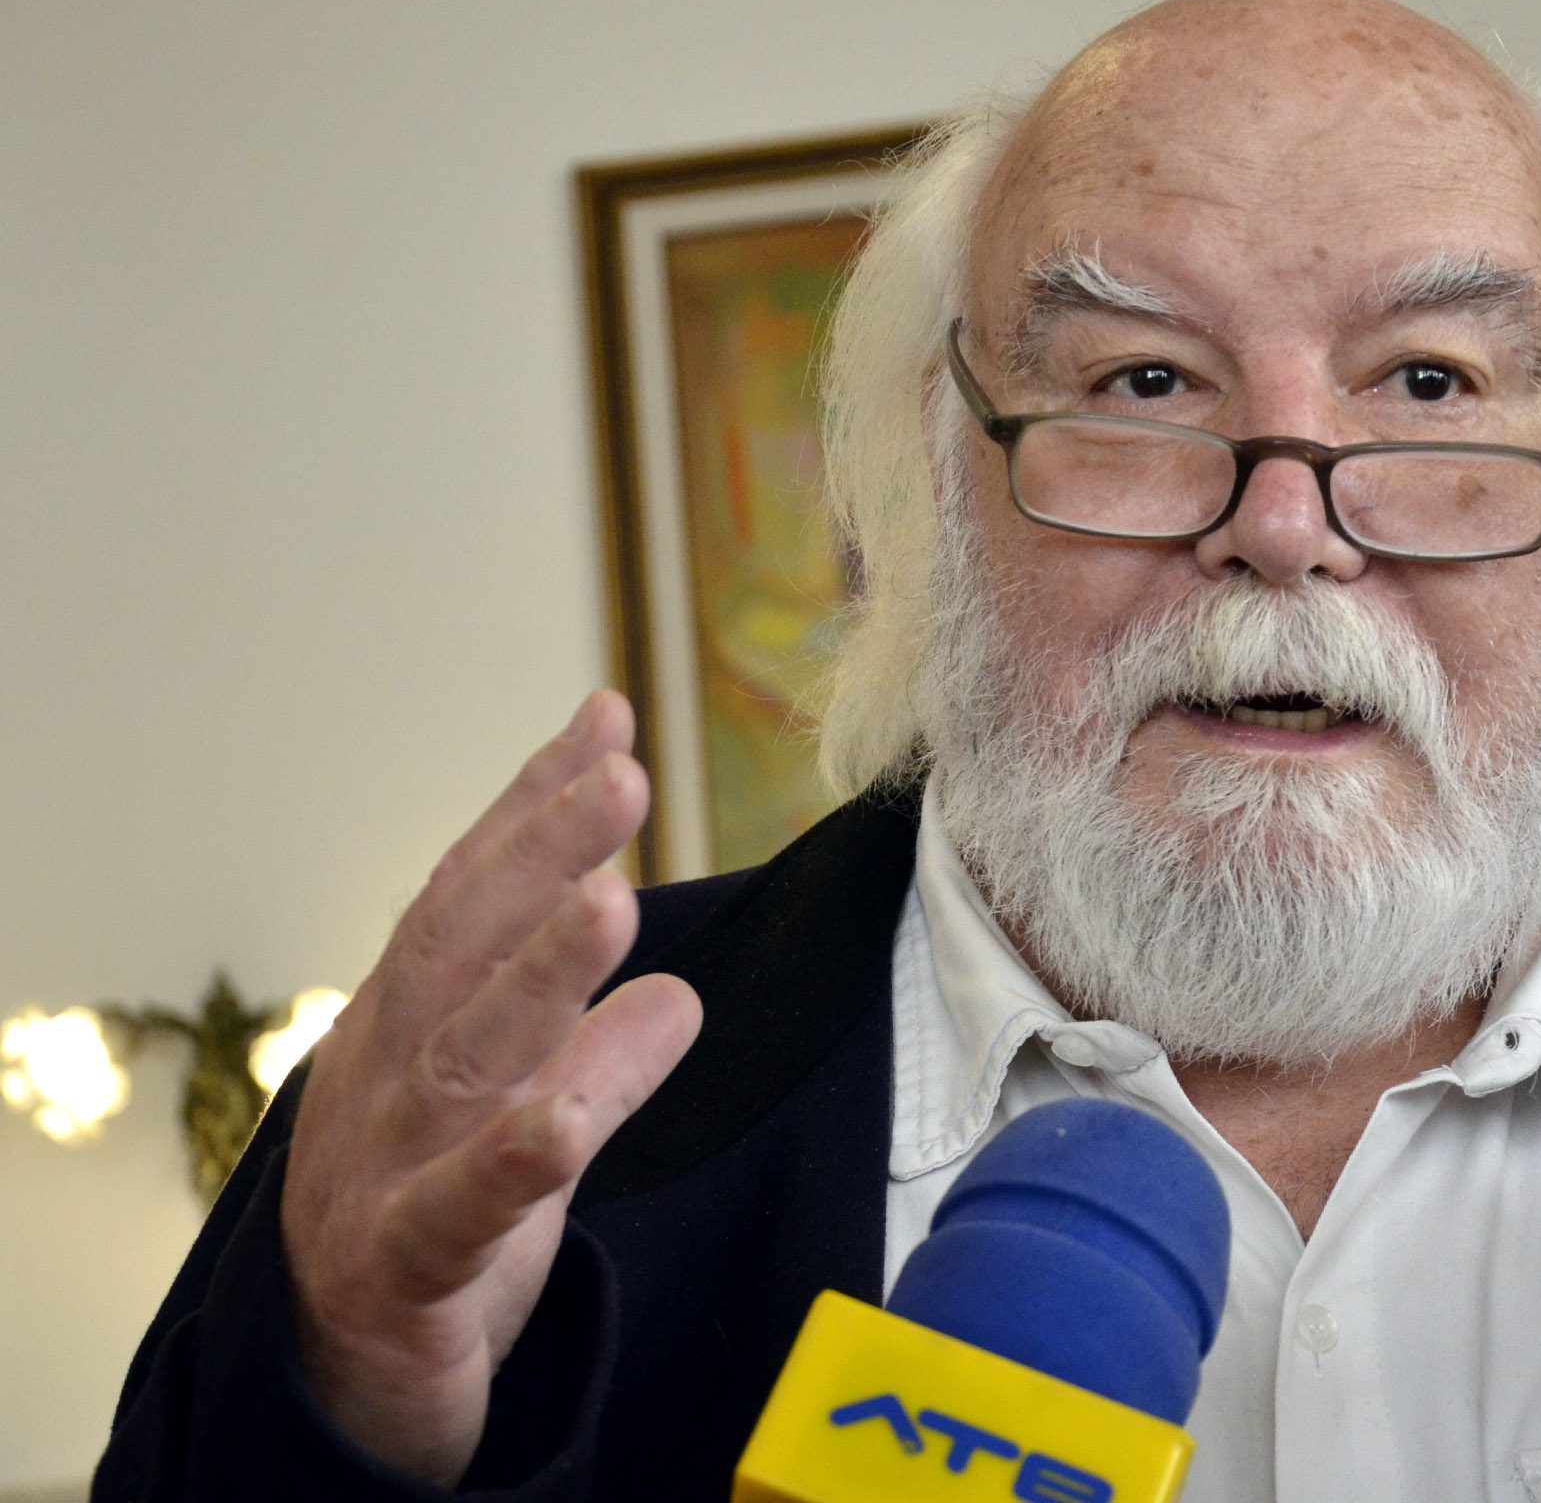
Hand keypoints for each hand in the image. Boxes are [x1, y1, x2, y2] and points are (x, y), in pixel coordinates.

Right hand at [279, 692, 702, 1483]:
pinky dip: (514, 1161)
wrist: (335, 1374)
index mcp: (402, 1016)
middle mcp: (383, 1071)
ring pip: (460, 1063)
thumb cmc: (430, 1202)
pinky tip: (566, 1120)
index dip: (532, 803)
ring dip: (537, 978)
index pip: (464, 888)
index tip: (608, 720)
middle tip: (621, 777)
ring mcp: (385, 1168)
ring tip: (612, 904)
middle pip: (454, 946)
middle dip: (537, 853)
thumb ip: (568, 1008)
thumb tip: (649, 930)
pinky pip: (459, 1213)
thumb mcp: (502, 1088)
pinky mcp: (407, 1270)